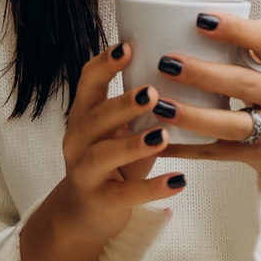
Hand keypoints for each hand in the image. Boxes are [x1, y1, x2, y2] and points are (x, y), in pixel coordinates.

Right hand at [21, 41, 184, 260]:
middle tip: (151, 92)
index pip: (87, 82)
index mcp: (84, 115)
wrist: (84, 212)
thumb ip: (139, 106)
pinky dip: (151, 188)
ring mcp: (84, 171)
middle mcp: (78, 140)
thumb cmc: (112, 161)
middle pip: (94, 118)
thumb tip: (182, 68)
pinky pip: (125, 194)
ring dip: (132, 145)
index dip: (104, 64)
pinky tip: (178, 181)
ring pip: (102, 155)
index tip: (128, 47)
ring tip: (161, 136)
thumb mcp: (119, 129)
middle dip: (122, 105)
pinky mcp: (99, 200)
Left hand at [151, 14, 260, 186]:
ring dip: (193, 115)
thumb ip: (252, 48)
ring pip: (231, 124)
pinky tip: (160, 139)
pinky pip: (217, 153)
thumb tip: (187, 20)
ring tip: (160, 104)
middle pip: (244, 84)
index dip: (235, 30)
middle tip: (167, 63)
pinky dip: (187, 148)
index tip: (201, 20)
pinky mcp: (258, 156)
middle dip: (203, 74)